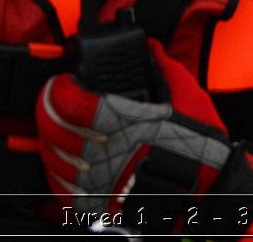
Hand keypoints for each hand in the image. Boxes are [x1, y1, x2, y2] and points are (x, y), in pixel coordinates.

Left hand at [37, 38, 252, 228]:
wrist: (206, 192)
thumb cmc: (197, 147)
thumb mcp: (187, 96)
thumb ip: (162, 67)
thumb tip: (149, 47)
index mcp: (124, 122)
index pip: (70, 103)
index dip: (58, 88)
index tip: (63, 82)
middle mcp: (105, 153)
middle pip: (53, 128)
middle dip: (47, 108)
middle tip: (53, 98)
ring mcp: (97, 183)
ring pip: (51, 158)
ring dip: (48, 139)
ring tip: (56, 126)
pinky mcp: (97, 205)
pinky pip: (60, 189)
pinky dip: (55, 172)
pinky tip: (62, 159)